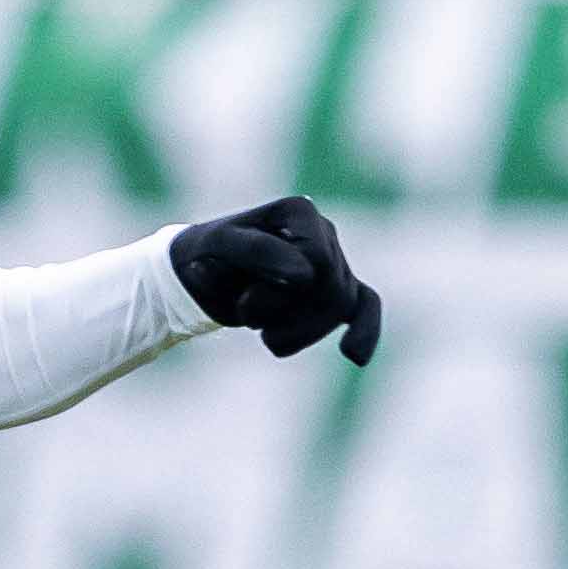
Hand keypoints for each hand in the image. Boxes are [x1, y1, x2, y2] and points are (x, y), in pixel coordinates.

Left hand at [167, 193, 382, 362]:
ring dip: (293, 332)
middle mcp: (324, 232)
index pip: (317, 260)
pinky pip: (366, 307)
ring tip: (260, 329)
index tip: (245, 296)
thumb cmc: (210, 253)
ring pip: (338, 309)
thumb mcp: (219, 245)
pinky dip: (365, 332)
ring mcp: (335, 264)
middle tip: (245, 308)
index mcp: (298, 212)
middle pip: (330, 289)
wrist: (201, 272)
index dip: (283, 288)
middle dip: (284, 311)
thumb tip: (305, 276)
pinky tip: (355, 355)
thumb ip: (257, 252)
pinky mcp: (337, 292)